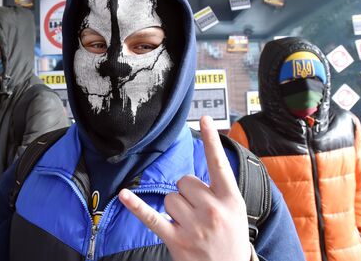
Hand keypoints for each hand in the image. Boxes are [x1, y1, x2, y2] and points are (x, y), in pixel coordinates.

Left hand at [118, 116, 250, 260]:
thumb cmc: (231, 238)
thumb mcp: (236, 211)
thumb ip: (218, 189)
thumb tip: (193, 173)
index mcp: (230, 199)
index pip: (219, 164)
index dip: (212, 140)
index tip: (206, 119)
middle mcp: (212, 210)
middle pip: (184, 181)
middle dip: (187, 192)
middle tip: (199, 212)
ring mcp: (194, 226)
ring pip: (170, 197)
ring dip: (175, 208)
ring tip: (190, 224)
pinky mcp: (176, 239)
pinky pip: (151, 217)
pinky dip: (137, 206)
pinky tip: (124, 196)